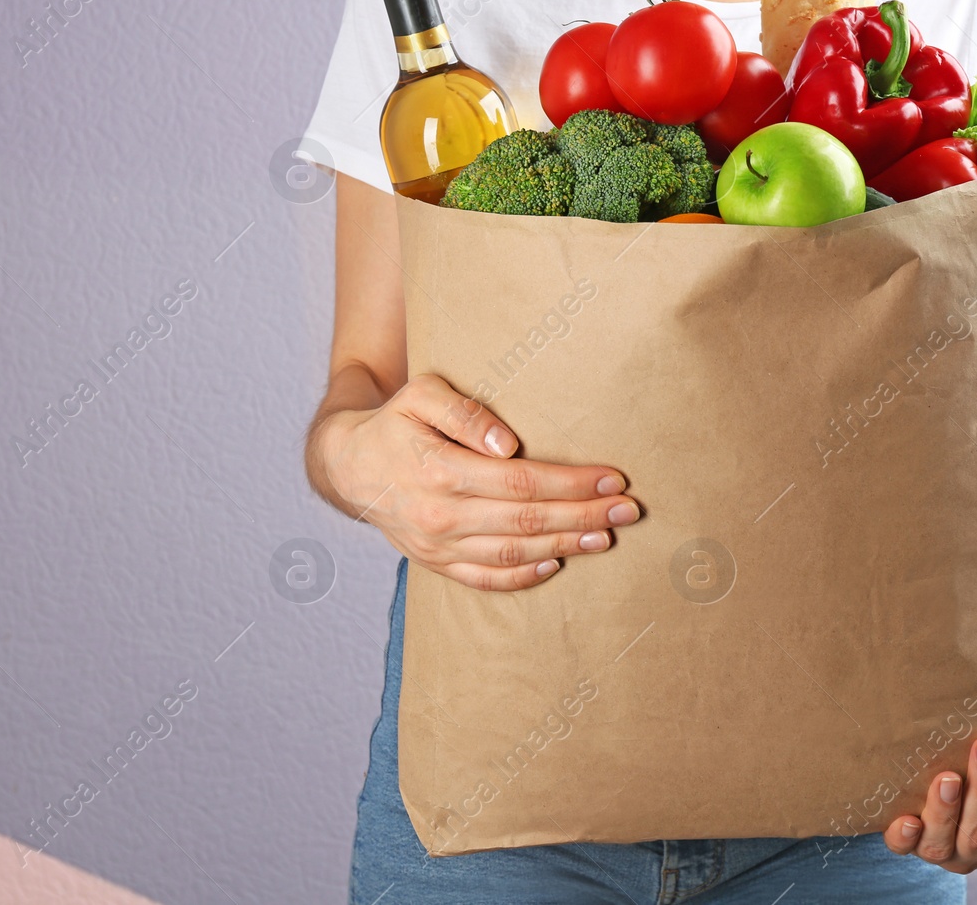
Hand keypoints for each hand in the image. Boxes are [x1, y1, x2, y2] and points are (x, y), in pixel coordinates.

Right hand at [320, 373, 639, 590]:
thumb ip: (463, 413)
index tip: (613, 478)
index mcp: (439, 470)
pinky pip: (483, 580)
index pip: (522, 482)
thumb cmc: (395, 421)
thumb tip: (508, 443)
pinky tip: (557, 564)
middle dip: (583, 515)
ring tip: (605, 536)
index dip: (571, 482)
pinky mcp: (435, 562)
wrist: (348, 466)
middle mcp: (440, 515)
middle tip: (629, 510)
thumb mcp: (420, 395)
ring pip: (512, 555)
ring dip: (564, 546)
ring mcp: (437, 546)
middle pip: (526, 521)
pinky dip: (523, 578)